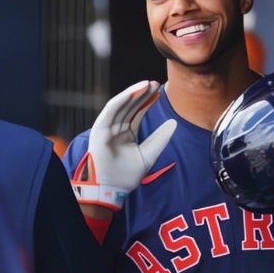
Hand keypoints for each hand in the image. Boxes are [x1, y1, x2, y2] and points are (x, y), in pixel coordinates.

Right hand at [70, 81, 176, 210]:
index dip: (148, 101)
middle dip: (142, 94)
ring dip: (133, 93)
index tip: (159, 92)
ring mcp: (107, 128)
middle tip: (155, 83)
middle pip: (130, 106)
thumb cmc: (127, 175)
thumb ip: (160, 138)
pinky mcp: (99, 130)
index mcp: (126, 133)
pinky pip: (111, 111)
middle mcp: (116, 129)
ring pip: (121, 106)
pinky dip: (122, 100)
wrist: (112, 189)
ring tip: (147, 84)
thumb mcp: (149, 154)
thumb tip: (174, 122)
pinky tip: (133, 92)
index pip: (137, 113)